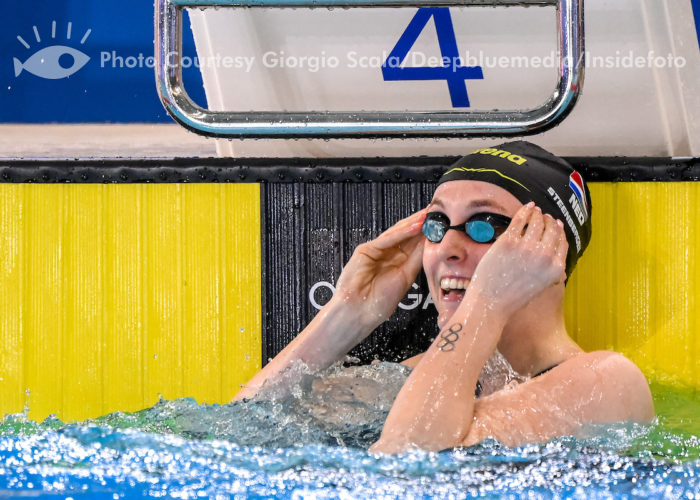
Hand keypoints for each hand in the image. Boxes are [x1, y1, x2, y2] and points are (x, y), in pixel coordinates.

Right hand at [332, 208, 426, 329]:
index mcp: (399, 261)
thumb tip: (431, 242)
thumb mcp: (406, 278)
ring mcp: (377, 250)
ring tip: (428, 214)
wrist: (359, 312)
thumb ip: (417, 259)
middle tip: (438, 210)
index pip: (415, 242)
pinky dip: (401, 233)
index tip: (443, 222)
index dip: (428, 232)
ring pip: (397, 233)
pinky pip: (386, 239)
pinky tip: (414, 227)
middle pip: (407, 233)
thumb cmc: (380, 301)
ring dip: (413, 224)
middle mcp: (388, 253)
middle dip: (421, 222)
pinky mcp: (366, 250)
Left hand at [468, 202, 567, 317]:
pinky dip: (525, 211)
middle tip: (545, 216)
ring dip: (537, 214)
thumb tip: (556, 259)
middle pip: (552, 229)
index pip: (563, 242)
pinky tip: (527, 208)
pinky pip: (520, 220)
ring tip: (535, 211)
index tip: (557, 225)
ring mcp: (527, 247)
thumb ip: (551, 272)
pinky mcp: (509, 241)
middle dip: (549, 220)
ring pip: (537, 221)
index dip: (560, 231)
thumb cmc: (513, 298)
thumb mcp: (541, 287)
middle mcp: (545, 256)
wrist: (491, 303)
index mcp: (555, 269)